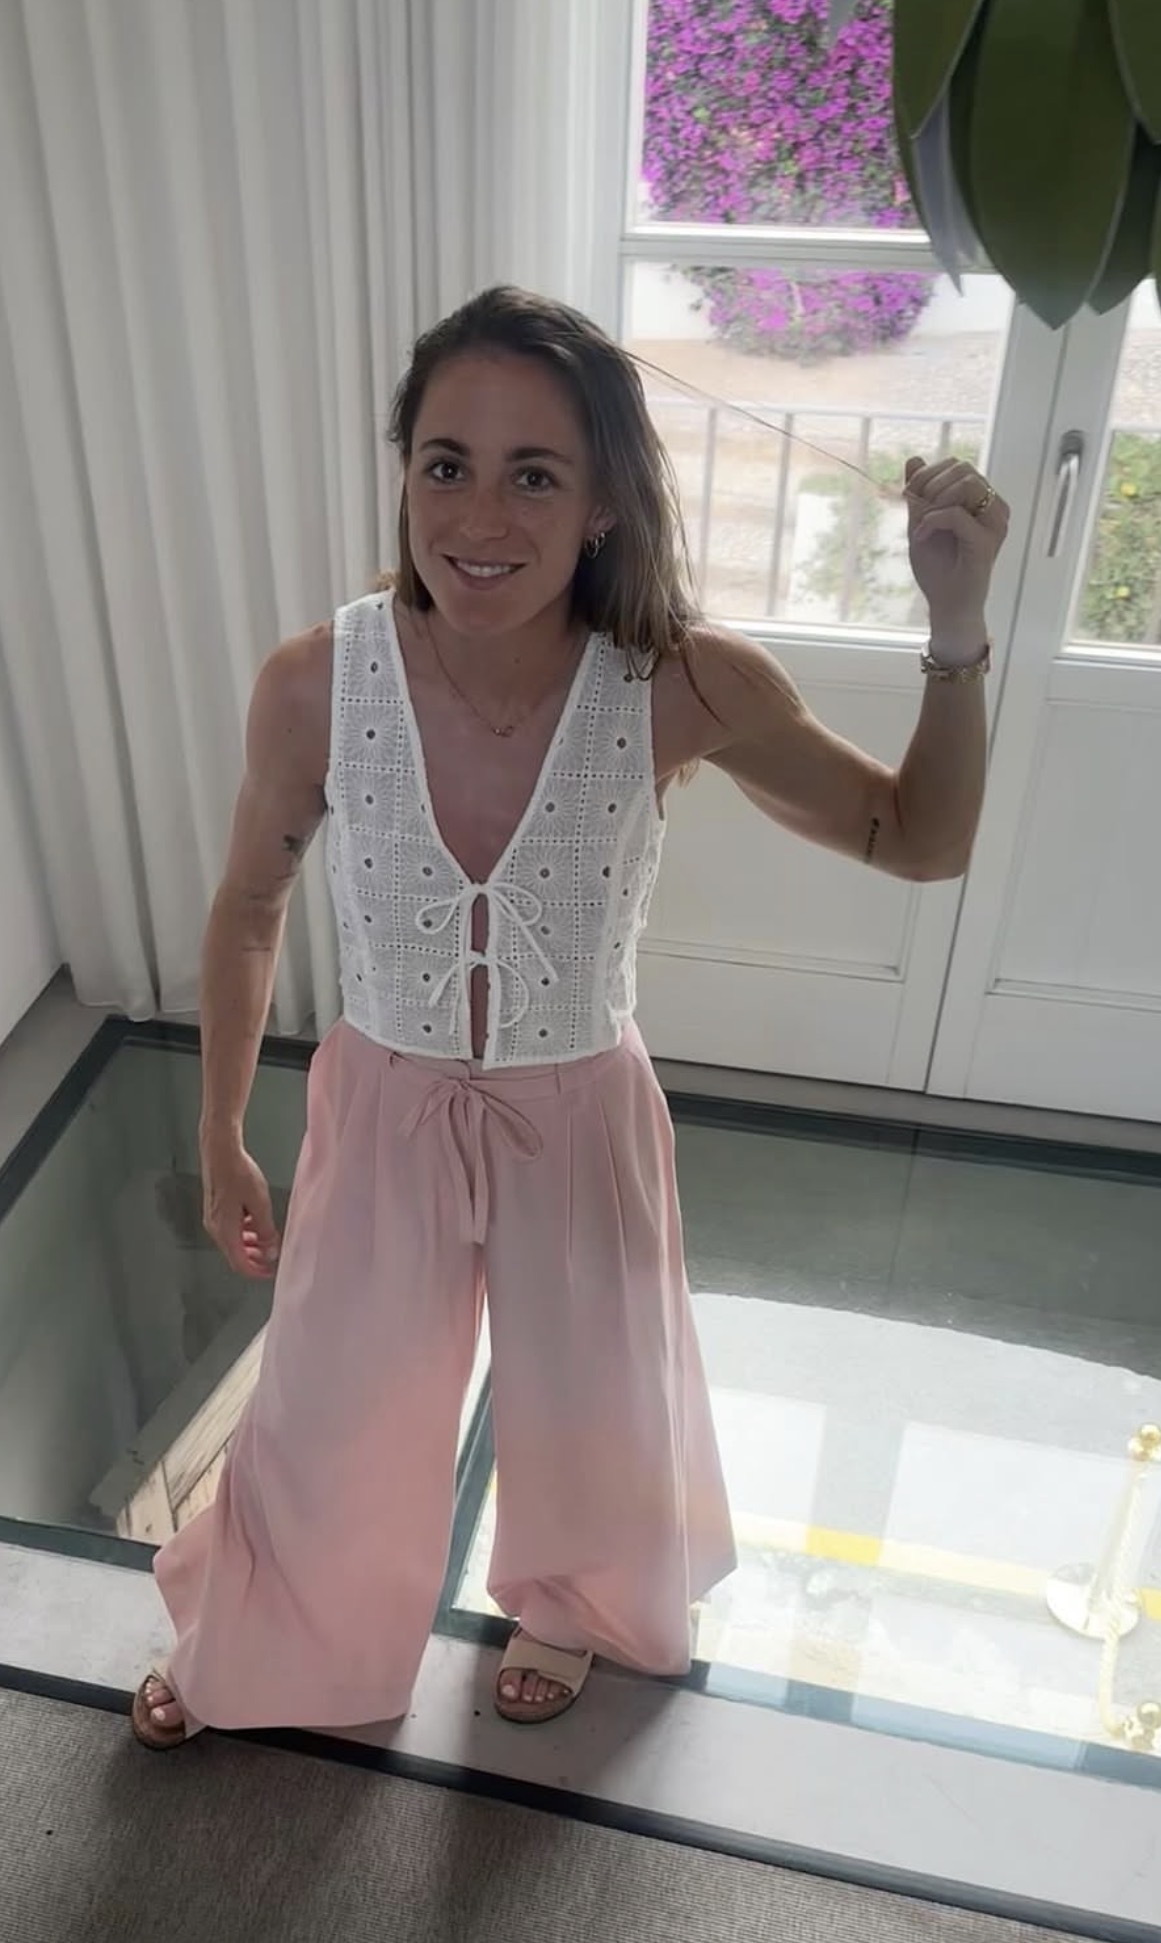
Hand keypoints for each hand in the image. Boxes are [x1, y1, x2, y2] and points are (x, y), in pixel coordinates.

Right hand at [201, 1139, 280, 1277]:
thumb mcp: (259, 1204)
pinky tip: (257, 1224)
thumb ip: (265, 1231)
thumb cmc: (238, 1173)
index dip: (257, 1272)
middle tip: (273, 1258)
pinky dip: (245, 1233)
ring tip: (270, 1241)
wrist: (220, 1152)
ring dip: (251, 1246)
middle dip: (255, 1260)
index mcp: (225, 1231)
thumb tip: (270, 1251)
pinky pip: (231, 1229)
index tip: (272, 1272)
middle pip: (235, 1255)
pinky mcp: (216, 1210)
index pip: (240, 1264)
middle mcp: (215, 1228)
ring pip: (233, 1242)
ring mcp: (214, 1219)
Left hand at [904, 456, 1008, 634]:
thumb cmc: (937, 568)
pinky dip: (933, 520)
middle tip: (914, 506)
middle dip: (931, 482)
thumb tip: (913, 459)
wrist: (945, 605)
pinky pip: (958, 514)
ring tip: (922, 520)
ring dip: (936, 497)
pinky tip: (921, 535)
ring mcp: (994, 524)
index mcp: (981, 501)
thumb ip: (919, 492)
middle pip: (965, 469)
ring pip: (968, 484)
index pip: (958, 465)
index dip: (928, 473)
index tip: (908, 494)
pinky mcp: (986, 542)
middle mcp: (993, 509)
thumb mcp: (921, 521)